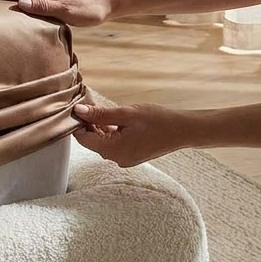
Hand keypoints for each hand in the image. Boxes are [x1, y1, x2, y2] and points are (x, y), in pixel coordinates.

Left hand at [71, 102, 194, 166]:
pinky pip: (113, 143)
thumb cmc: (157, 120)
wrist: (183, 130)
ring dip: (98, 126)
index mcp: (113, 150)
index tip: (77, 106)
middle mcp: (117, 158)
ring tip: (101, 108)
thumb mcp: (126, 114)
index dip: (77, 122)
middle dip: (88, 123)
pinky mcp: (131, 155)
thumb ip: (100, 114)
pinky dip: (109, 131)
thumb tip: (78, 111)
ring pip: (102, 141)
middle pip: (92, 140)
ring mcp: (125, 158)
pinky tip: (112, 118)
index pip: (83, 139)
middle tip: (89, 103)